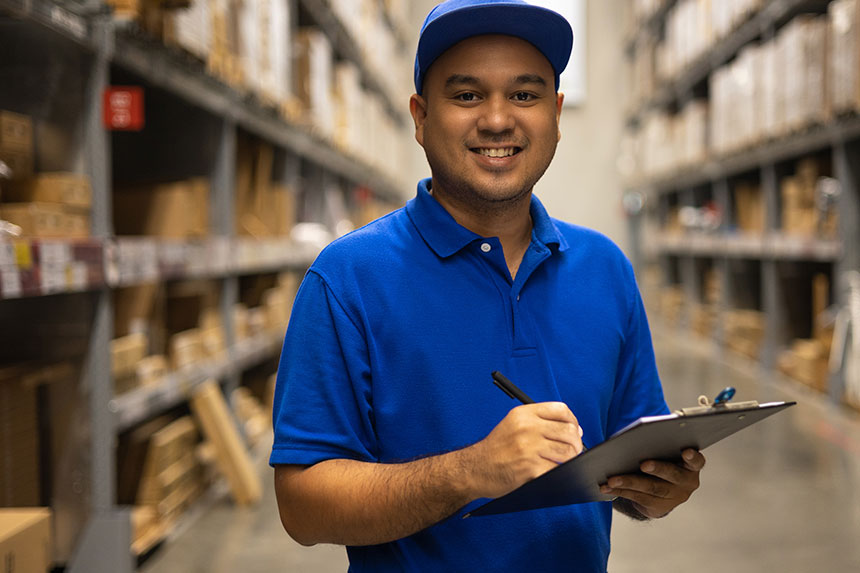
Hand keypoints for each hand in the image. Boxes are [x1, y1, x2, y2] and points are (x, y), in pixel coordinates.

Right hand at [463, 402, 584, 499]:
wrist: (474, 469)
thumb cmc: (496, 449)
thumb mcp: (513, 425)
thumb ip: (540, 423)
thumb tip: (576, 430)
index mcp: (523, 414)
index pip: (561, 410)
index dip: (573, 421)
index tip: (574, 430)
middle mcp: (526, 427)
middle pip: (568, 431)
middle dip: (576, 443)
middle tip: (572, 451)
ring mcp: (528, 448)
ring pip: (567, 451)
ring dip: (570, 459)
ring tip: (564, 462)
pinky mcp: (530, 468)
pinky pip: (557, 469)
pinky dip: (560, 473)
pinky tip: (554, 473)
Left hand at [600, 449, 704, 518]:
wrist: (661, 490)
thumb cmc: (662, 461)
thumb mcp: (665, 454)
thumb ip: (660, 447)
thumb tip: (636, 440)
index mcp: (691, 466)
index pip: (697, 461)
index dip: (692, 457)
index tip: (686, 451)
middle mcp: (687, 483)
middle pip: (673, 475)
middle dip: (658, 469)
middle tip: (643, 464)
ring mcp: (674, 497)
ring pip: (652, 489)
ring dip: (629, 483)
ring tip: (612, 479)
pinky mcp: (659, 507)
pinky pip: (638, 498)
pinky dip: (620, 491)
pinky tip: (607, 487)